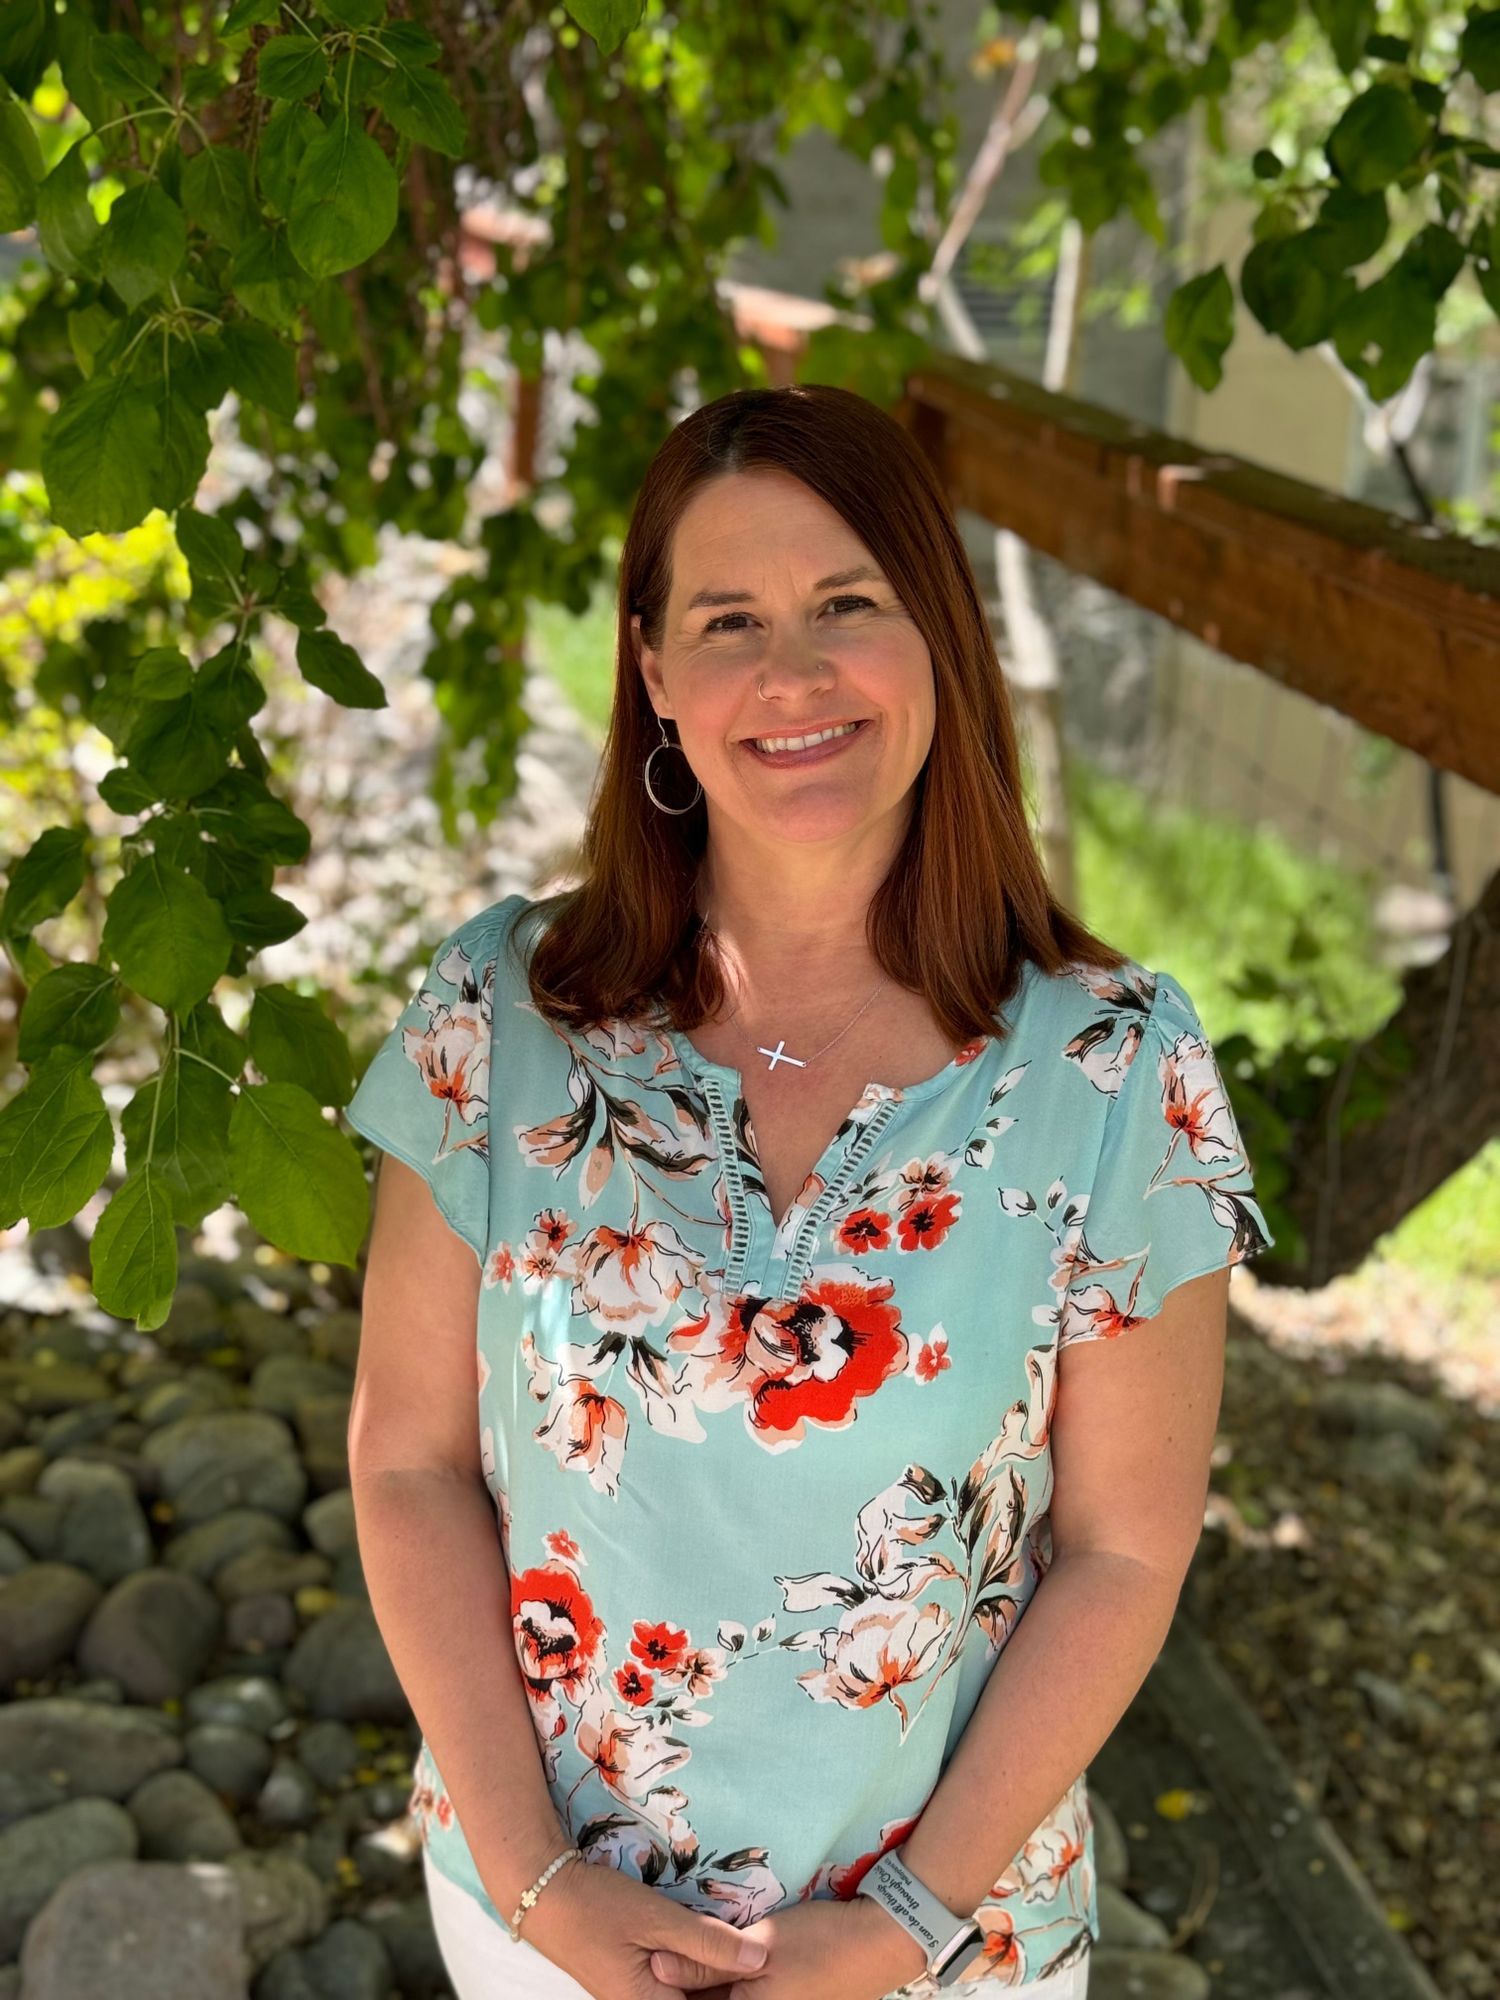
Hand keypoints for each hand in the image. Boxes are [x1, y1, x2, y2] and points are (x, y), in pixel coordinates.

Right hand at [515, 1856, 777, 1999]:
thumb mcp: (657, 1918)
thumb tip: (761, 1959)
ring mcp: (634, 1998)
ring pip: (686, 1993)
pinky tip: (707, 1945)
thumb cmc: (597, 1906)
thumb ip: (709, 1941)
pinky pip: (672, 1984)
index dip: (734, 1991)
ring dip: (708, 1975)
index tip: (760, 1970)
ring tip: (735, 1948)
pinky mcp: (630, 1982)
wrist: (544, 1894)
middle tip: (752, 1953)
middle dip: (723, 1983)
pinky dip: (691, 1967)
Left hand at [648, 1891, 932, 1999]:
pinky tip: (713, 1958)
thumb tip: (655, 1967)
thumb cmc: (820, 1946)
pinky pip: (742, 1995)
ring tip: (679, 1951)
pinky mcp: (780, 1999)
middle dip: (685, 1985)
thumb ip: (706, 1960)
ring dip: (704, 1983)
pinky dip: (726, 1981)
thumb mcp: (759, 1947)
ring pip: (723, 1997)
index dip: (670, 1987)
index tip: (646, 1960)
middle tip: (657, 1952)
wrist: (881, 1942)